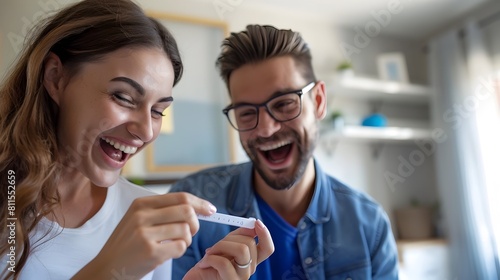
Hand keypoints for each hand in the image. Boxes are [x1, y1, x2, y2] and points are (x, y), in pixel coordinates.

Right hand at [72, 192, 215, 278]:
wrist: (106, 268)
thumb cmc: (128, 244)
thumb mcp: (138, 219)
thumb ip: (164, 211)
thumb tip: (200, 208)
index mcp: (141, 204)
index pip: (180, 197)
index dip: (199, 203)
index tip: (210, 210)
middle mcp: (142, 216)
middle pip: (187, 211)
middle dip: (195, 223)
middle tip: (189, 232)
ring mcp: (145, 234)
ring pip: (186, 230)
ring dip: (186, 240)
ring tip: (173, 245)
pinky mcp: (150, 252)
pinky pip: (181, 247)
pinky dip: (179, 251)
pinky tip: (167, 253)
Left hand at [183, 220, 273, 279]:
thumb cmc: (207, 265)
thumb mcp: (223, 247)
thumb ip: (237, 238)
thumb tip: (251, 225)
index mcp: (250, 260)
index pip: (267, 248)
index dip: (265, 234)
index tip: (256, 222)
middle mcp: (249, 269)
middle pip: (250, 243)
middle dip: (229, 237)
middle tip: (215, 246)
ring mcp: (241, 277)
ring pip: (242, 250)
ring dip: (221, 246)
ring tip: (209, 253)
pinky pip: (224, 263)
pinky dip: (210, 258)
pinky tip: (203, 264)